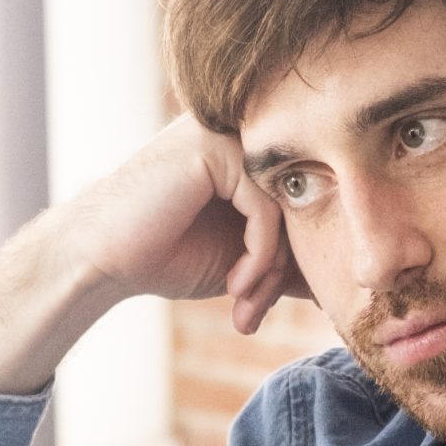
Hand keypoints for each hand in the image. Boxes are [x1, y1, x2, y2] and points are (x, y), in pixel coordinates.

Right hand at [0, 117, 306, 395]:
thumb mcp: (242, 258)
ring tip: (244, 305)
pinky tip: (234, 285)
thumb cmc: (162, 254)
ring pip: (287, 207)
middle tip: (256, 314)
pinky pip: (266, 208)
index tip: (269, 307)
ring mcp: (226, 133)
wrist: (99, 259)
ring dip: (271, 269)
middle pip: (301, 201)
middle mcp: (240, 132)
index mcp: (249, 151)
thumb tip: (346, 278)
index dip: (295, 260)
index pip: (303, 199)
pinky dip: (259, 256)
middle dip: (285, 270)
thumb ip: (288, 254)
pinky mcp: (214, 147)